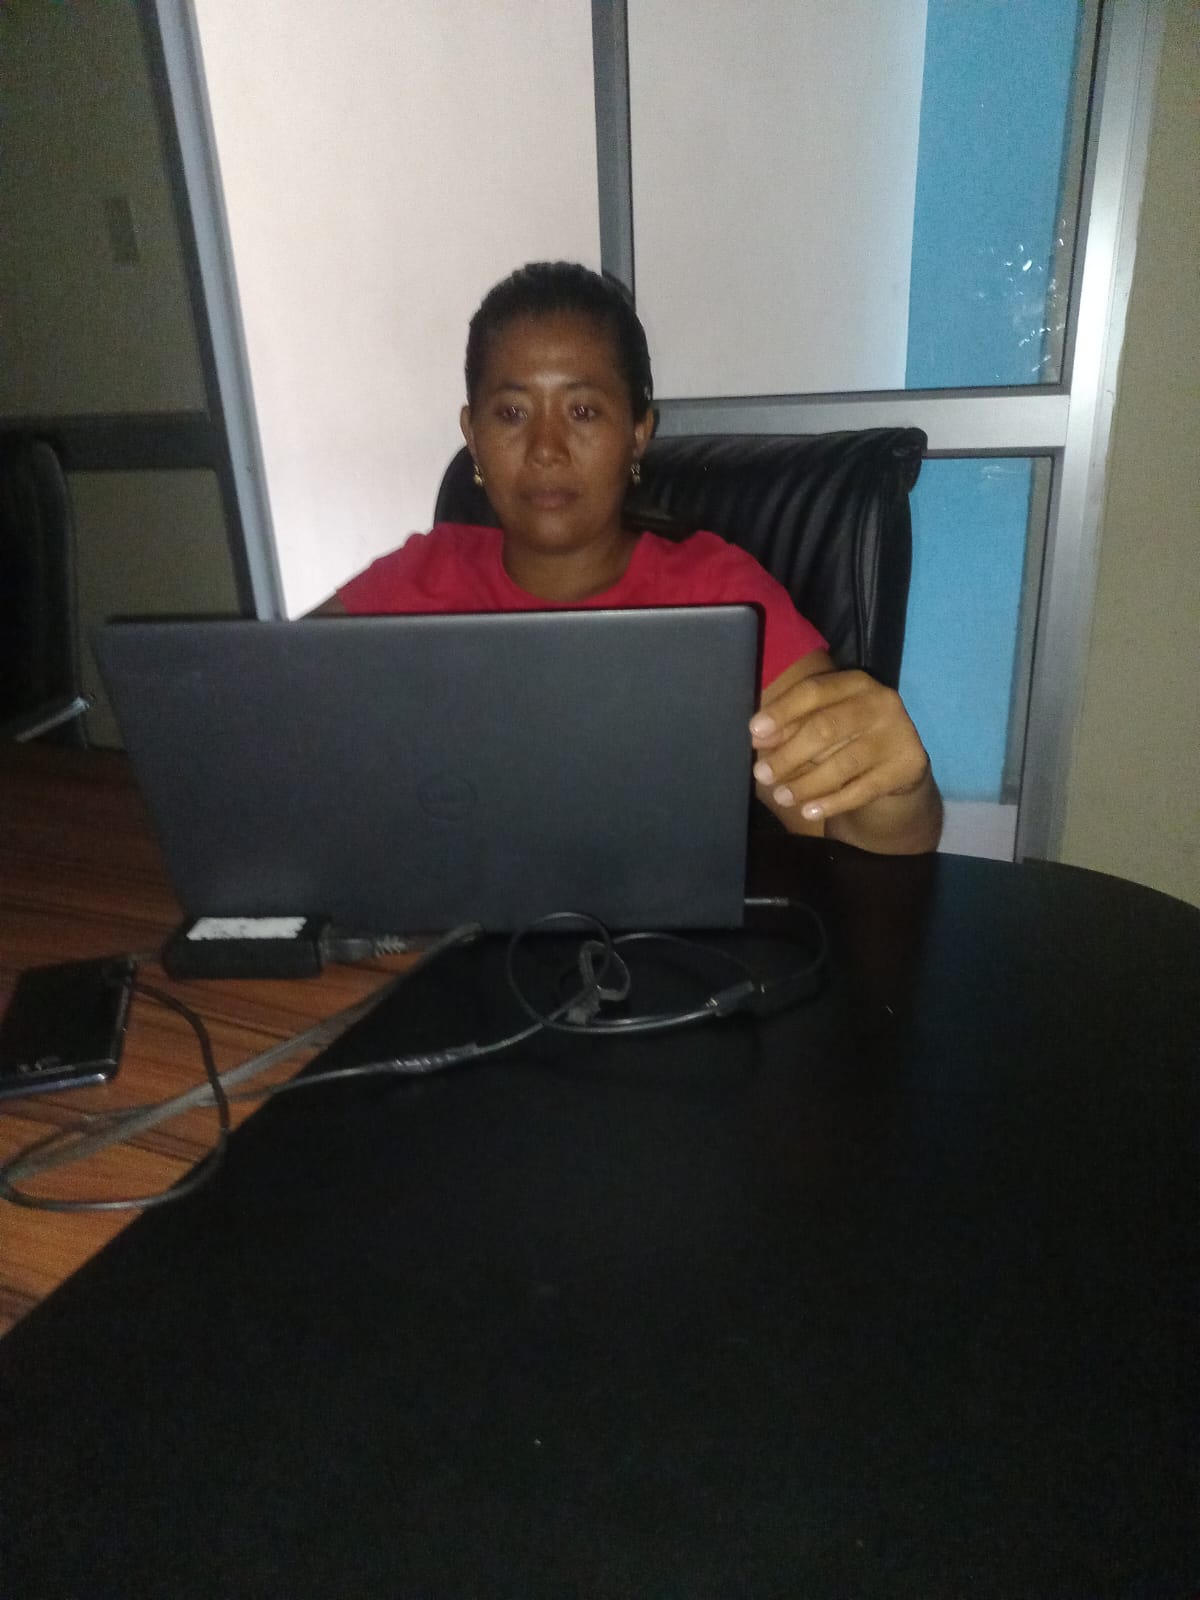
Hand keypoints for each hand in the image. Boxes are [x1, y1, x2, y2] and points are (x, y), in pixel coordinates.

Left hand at [749, 654, 940, 852]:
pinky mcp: (908, 765)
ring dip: (806, 784)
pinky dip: (832, 802)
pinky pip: (863, 789)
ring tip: (782, 797)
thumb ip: (793, 726)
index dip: (782, 712)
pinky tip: (809, 810)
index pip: (813, 691)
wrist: (899, 766)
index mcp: (855, 683)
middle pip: (825, 728)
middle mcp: (880, 702)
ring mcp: (898, 733)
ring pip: (843, 763)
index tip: (753, 733)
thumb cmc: (848, 739)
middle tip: (761, 774)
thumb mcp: (822, 725)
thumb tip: (758, 736)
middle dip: (788, 754)